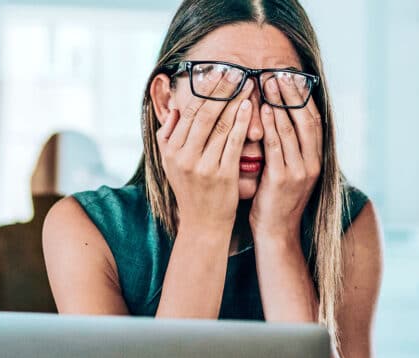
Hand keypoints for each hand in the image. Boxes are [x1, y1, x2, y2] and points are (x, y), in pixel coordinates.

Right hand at [156, 70, 253, 231]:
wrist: (203, 225)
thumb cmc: (191, 191)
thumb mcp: (171, 164)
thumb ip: (168, 136)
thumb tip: (173, 107)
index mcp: (170, 150)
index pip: (188, 112)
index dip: (204, 91)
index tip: (217, 73)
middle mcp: (184, 156)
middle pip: (203, 114)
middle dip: (220, 90)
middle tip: (235, 71)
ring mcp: (203, 166)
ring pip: (219, 125)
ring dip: (234, 101)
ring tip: (246, 83)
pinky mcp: (222, 175)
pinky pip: (233, 142)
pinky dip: (241, 123)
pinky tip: (250, 107)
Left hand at [249, 75, 322, 238]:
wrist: (276, 233)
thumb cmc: (276, 201)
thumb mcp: (288, 172)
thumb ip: (287, 148)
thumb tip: (277, 120)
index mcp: (316, 160)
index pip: (314, 121)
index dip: (302, 98)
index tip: (291, 78)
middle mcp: (312, 163)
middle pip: (305, 120)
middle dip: (292, 95)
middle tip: (278, 74)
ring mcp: (300, 172)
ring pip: (291, 130)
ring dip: (279, 104)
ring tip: (268, 84)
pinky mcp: (283, 180)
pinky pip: (276, 146)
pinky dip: (270, 126)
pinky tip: (261, 110)